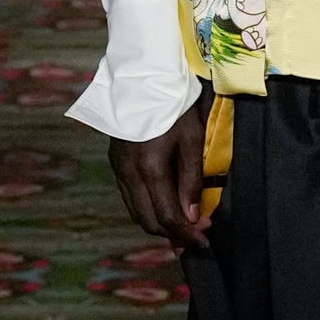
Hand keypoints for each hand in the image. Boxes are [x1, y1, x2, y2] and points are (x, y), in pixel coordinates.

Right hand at [108, 101, 209, 251]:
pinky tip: (164, 206)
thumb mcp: (191, 140)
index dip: (186, 234)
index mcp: (150, 168)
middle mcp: (129, 173)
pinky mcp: (115, 163)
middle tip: (196, 235)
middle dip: (172, 234)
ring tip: (182, 226)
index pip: (167, 216)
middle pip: (148, 221)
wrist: (143, 78)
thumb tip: (192, 216)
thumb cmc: (174, 105)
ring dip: (159, 224)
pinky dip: (147, 209)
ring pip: (136, 212)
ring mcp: (118, 169)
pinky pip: (129, 197)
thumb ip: (191, 180)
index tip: (203, 240)